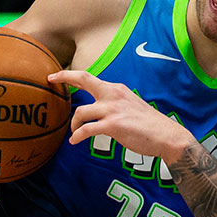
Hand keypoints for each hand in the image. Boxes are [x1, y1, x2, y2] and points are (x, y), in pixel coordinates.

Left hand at [49, 70, 193, 159]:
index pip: (89, 77)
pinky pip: (87, 130)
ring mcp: (113, 109)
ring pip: (80, 112)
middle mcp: (113, 95)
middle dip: (64, 77)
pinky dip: (78, 136)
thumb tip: (100, 111)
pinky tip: (75, 141)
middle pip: (83, 80)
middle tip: (49, 80)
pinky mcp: (113, 125)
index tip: (55, 75)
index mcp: (117, 89)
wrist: (167, 136)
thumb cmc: (149, 125)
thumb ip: (115, 104)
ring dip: (73, 125)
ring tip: (74, 133)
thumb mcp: (131, 106)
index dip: (70, 74)